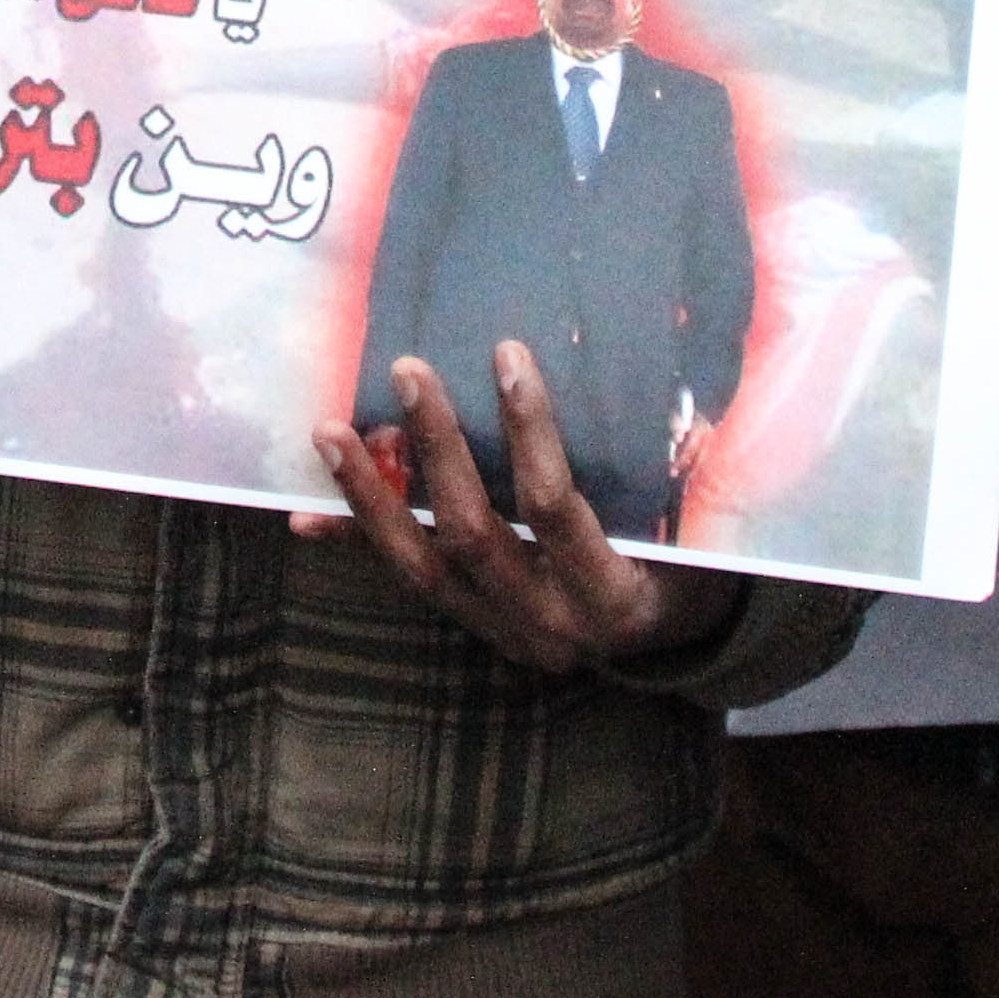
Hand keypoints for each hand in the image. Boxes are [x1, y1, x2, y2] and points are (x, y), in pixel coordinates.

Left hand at [301, 343, 746, 676]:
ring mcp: (504, 632)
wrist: (671, 642)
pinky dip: (359, 543)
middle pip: (472, 534)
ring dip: (371, 497)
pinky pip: (407, 583)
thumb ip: (664, 471)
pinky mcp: (473, 627)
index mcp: (612, 597)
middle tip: (410, 371)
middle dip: (437, 449)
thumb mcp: (693, 527)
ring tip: (331, 433)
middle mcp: (550, 625)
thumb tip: (628, 387)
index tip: (508, 355)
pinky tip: (305, 518)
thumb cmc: (690, 563)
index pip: (554, 508)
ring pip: (421, 566)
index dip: (529, 432)